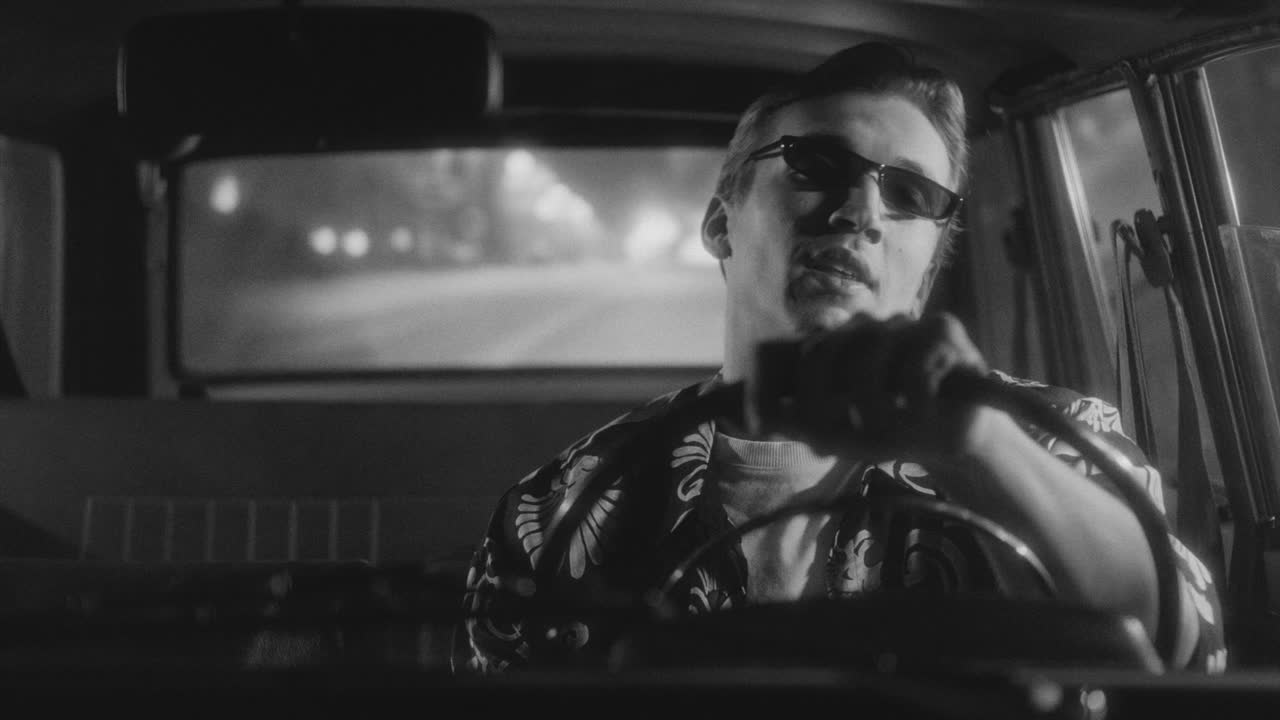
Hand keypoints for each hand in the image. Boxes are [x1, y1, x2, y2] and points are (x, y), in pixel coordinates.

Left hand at [755, 312, 988, 460]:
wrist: (952, 440)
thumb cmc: (892, 430)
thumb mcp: (840, 435)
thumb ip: (801, 425)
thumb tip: (756, 422)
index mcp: (838, 344)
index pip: (795, 352)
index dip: (771, 386)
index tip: (760, 425)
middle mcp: (866, 328)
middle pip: (824, 352)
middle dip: (818, 401)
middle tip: (828, 437)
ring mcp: (903, 326)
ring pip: (868, 355)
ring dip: (868, 403)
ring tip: (878, 426)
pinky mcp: (943, 333)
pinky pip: (916, 364)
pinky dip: (912, 398)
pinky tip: (918, 411)